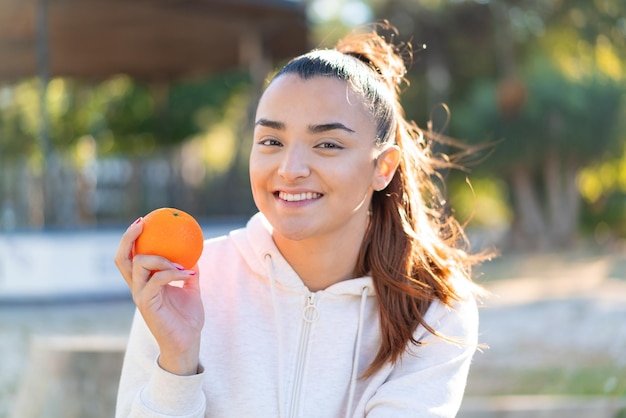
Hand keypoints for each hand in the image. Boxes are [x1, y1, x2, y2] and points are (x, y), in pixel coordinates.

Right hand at [114, 218, 204, 374]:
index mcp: (145, 283)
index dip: (131, 239)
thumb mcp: (191, 289)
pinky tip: (190, 274)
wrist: (187, 342)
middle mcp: (138, 287)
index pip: (130, 257)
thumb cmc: (187, 318)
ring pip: (140, 265)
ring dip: (162, 258)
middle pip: (122, 258)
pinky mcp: (147, 304)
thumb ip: (189, 272)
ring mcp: (140, 295)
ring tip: (181, 262)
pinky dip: (174, 273)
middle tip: (143, 223)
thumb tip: (195, 252)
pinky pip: (158, 280)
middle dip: (129, 238)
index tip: (142, 221)